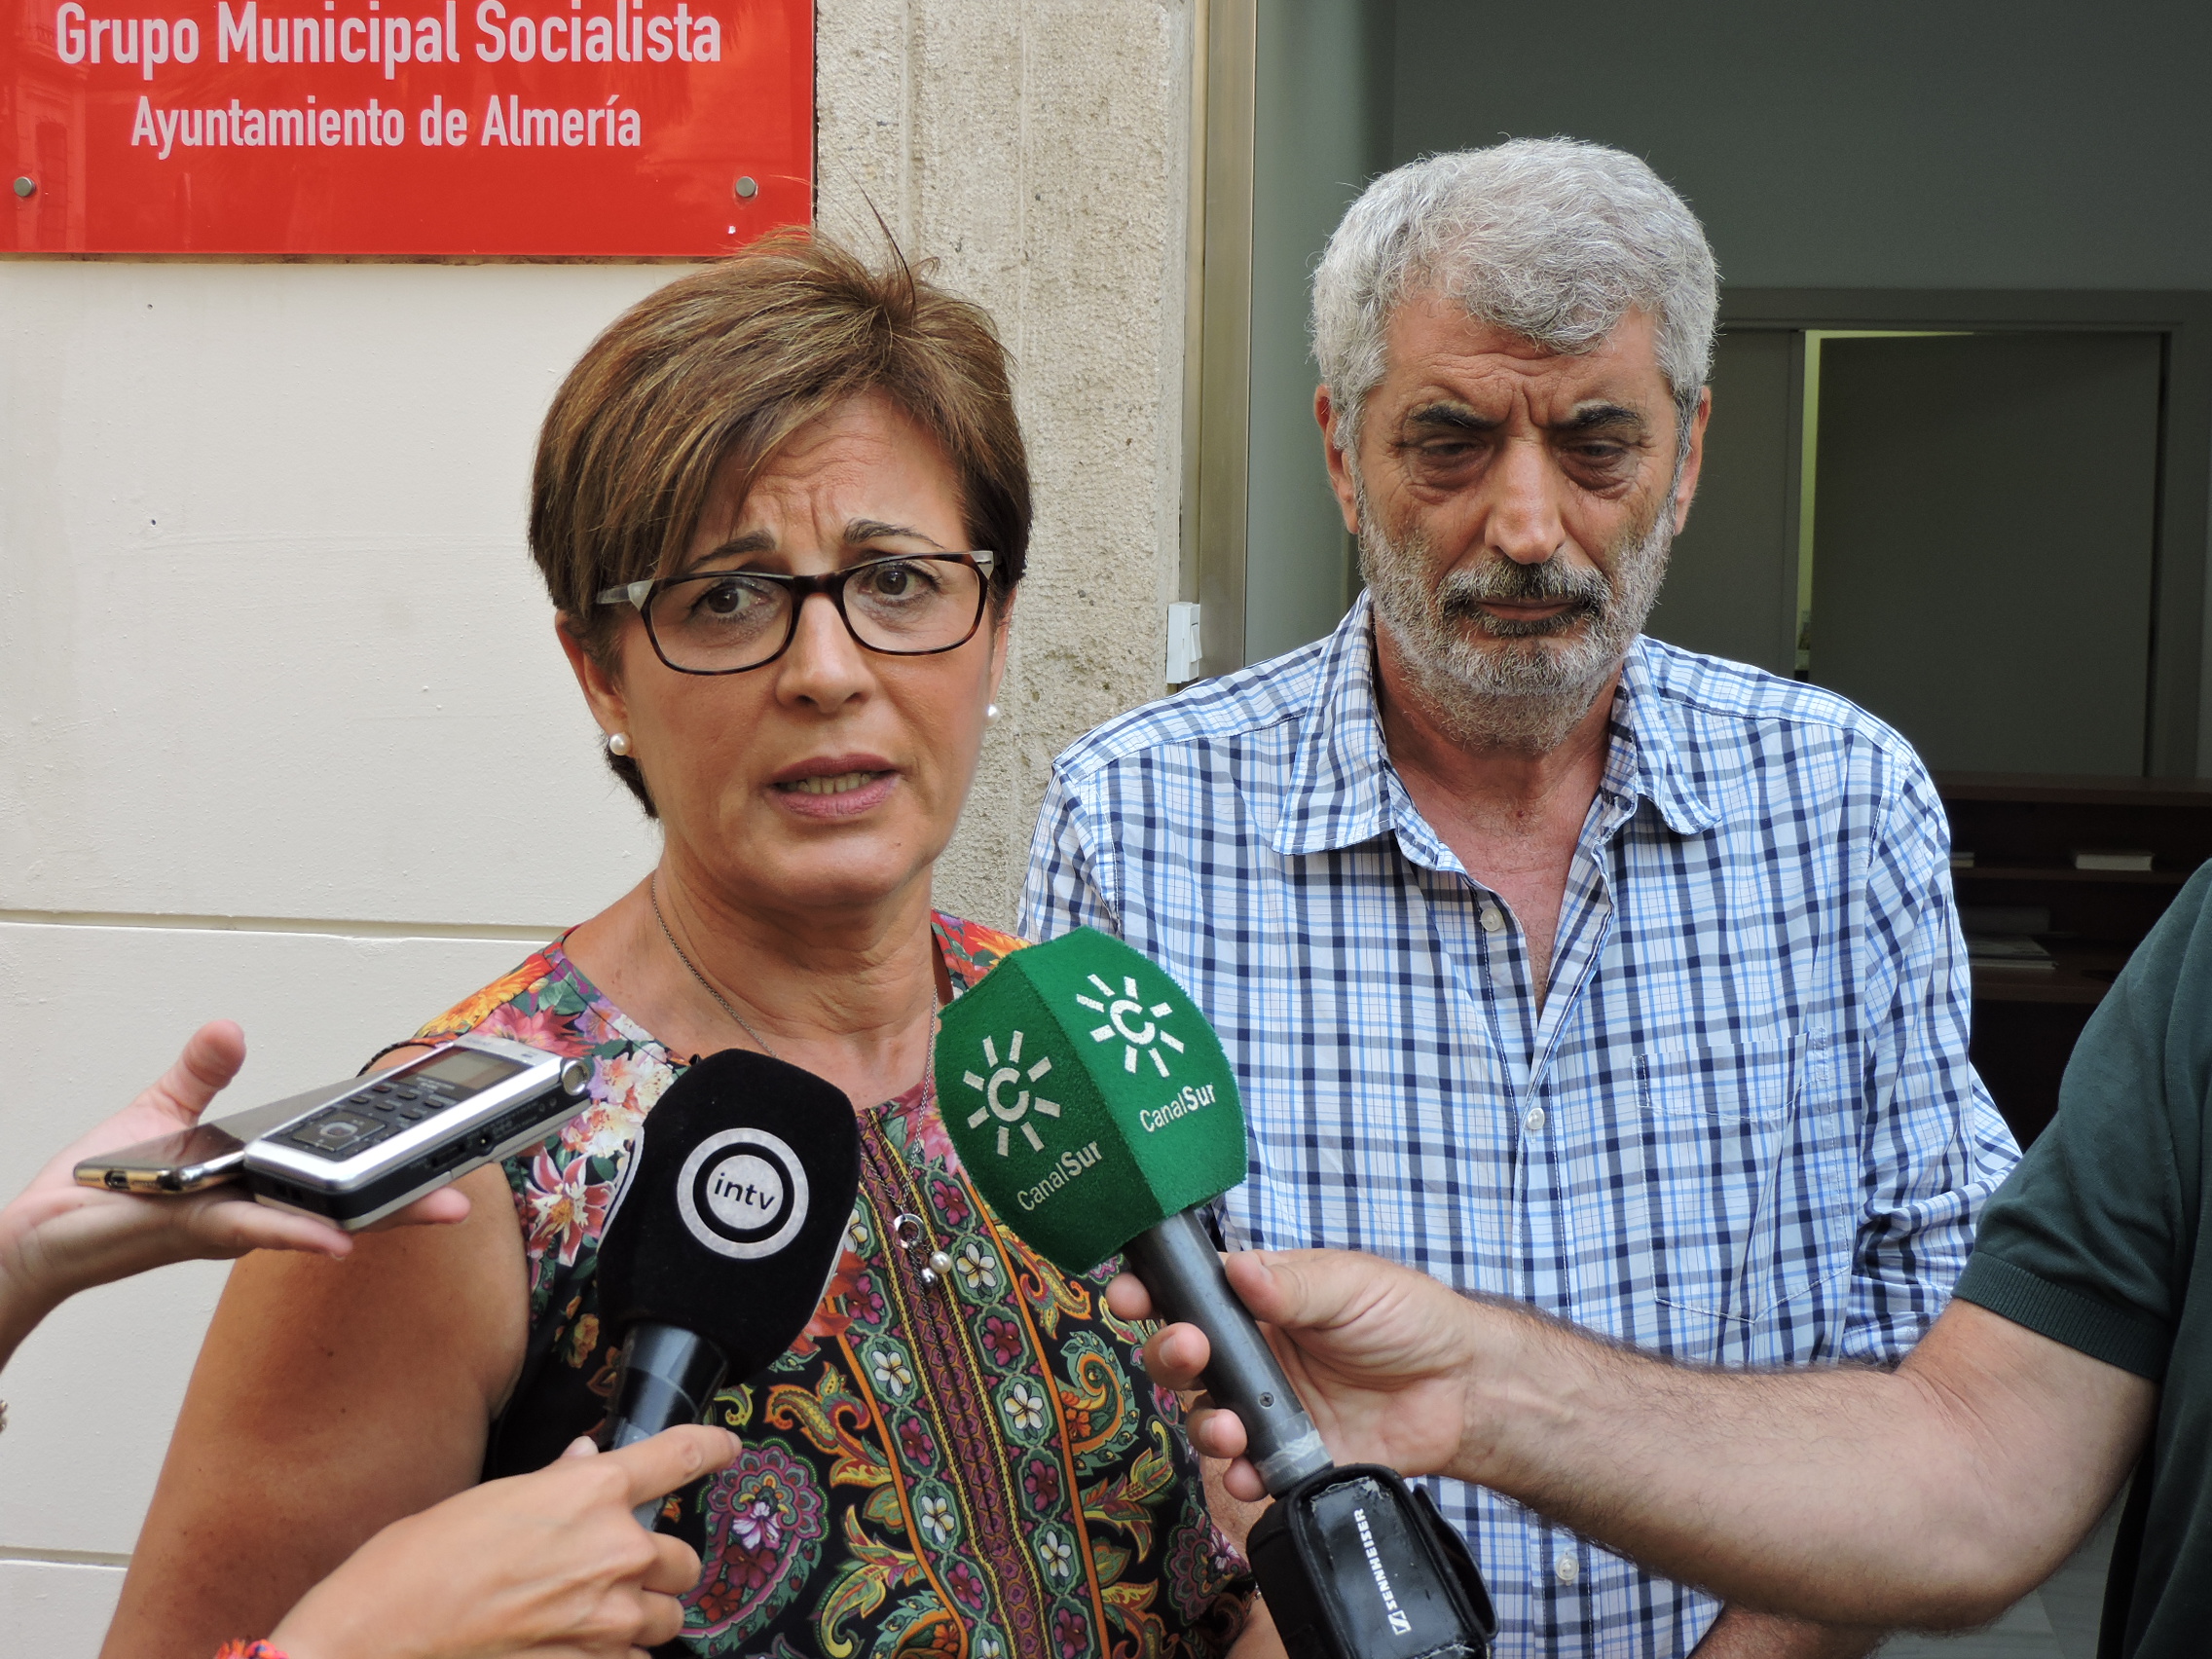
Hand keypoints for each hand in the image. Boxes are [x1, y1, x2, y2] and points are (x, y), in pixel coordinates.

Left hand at [0, 1021, 468, 1361]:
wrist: (39, 1232)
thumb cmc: (101, 1188)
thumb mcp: (164, 1110)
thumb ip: (203, 1072)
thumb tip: (230, 1028)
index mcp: (256, 1180)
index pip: (332, 1173)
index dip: (387, 1166)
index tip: (440, 1149)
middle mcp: (252, 1207)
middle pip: (343, 1205)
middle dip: (409, 1200)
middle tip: (464, 1194)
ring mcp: (228, 1222)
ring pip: (315, 1218)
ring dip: (373, 1217)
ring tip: (428, 1208)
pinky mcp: (192, 1228)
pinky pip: (253, 1228)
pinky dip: (296, 1231)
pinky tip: (335, 1236)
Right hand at [271, 1426, 737, 1658]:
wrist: (377, 1642)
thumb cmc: (416, 1565)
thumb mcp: (488, 1498)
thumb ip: (554, 1483)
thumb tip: (585, 1461)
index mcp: (592, 1491)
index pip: (682, 1457)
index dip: (712, 1448)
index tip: (725, 1448)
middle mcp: (616, 1553)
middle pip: (681, 1558)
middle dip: (655, 1561)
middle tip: (612, 1565)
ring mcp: (608, 1620)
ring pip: (666, 1617)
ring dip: (643, 1613)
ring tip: (591, 1612)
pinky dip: (614, 1653)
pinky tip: (572, 1644)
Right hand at [1107, 1248, 1488, 1500]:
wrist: (1462, 1389)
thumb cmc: (1407, 1318)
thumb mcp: (1349, 1285)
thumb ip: (1292, 1285)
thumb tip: (1235, 1270)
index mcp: (1258, 1300)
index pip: (1190, 1293)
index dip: (1151, 1291)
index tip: (1129, 1292)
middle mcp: (1252, 1355)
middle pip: (1181, 1358)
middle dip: (1168, 1354)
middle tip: (1188, 1350)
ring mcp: (1267, 1409)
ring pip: (1204, 1417)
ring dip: (1201, 1422)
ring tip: (1226, 1426)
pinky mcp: (1289, 1458)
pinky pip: (1247, 1470)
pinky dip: (1240, 1473)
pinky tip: (1250, 1469)